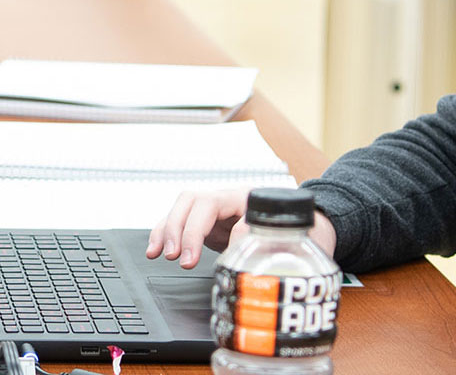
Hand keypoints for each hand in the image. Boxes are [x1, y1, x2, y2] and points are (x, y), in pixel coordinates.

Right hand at [147, 188, 341, 268]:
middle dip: (179, 229)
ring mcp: (214, 209)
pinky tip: (155, 250)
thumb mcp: (283, 233)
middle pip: (192, 200)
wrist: (300, 229)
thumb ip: (261, 234)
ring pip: (181, 208)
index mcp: (245, 197)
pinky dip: (164, 234)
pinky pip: (178, 222)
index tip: (194, 258)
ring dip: (166, 230)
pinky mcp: (206, 222)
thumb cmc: (294, 230)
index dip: (199, 231)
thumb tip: (238, 238)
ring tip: (159, 254)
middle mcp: (226, 198)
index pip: (212, 205)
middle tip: (177, 256)